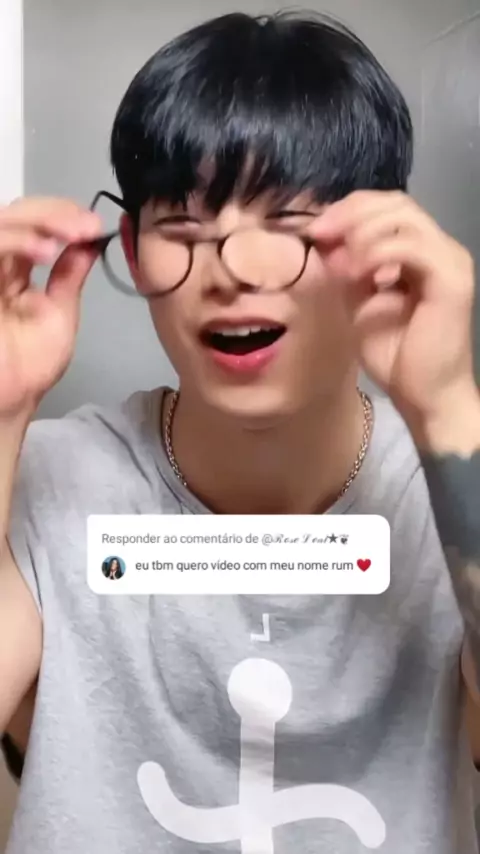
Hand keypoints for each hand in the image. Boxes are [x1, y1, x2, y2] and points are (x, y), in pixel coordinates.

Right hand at [0, 197, 101, 417]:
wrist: (11, 402)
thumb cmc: (28, 367)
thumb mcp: (59, 312)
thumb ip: (69, 275)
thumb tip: (89, 242)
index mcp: (12, 270)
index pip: (29, 223)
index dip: (59, 214)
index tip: (92, 225)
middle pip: (12, 214)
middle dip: (52, 214)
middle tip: (85, 226)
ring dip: (36, 222)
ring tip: (70, 236)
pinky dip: (14, 241)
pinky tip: (44, 251)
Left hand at [311, 190, 476, 426]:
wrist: (423, 395)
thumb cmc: (396, 357)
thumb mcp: (359, 303)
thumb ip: (346, 269)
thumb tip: (322, 240)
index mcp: (421, 251)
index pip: (387, 208)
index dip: (348, 211)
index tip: (312, 229)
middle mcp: (440, 247)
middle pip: (396, 202)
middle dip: (350, 213)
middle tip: (318, 232)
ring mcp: (449, 260)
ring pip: (405, 216)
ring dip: (362, 231)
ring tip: (338, 259)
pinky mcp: (452, 280)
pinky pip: (411, 247)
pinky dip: (377, 253)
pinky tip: (355, 272)